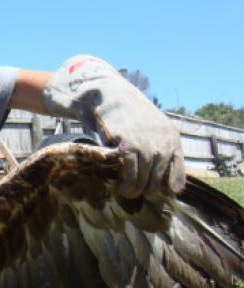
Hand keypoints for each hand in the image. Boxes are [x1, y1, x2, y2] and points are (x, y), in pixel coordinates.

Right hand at [43, 55, 184, 198]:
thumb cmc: (126, 114)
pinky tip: (120, 185)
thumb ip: (156, 147)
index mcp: (172, 139)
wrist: (109, 95)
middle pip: (158, 181)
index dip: (167, 188)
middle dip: (146, 190)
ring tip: (125, 192)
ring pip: (145, 181)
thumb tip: (154, 175)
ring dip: (134, 191)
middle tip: (134, 193)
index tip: (154, 191)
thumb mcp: (150, 128)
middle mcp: (163, 143)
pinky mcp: (129, 146)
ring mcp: (147, 145)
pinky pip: (131, 174)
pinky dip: (126, 184)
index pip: (178, 176)